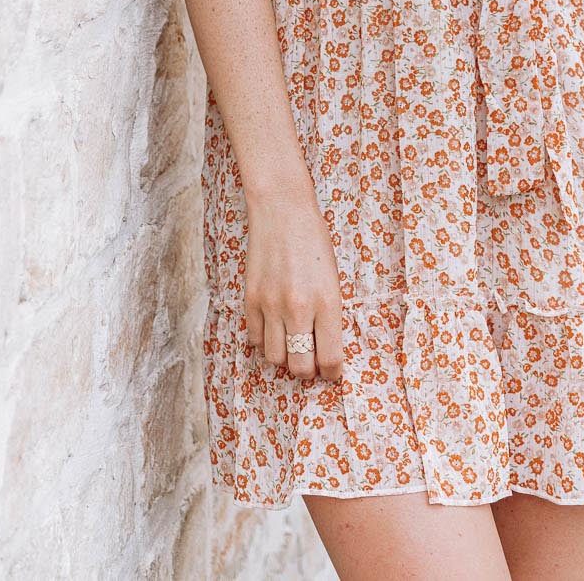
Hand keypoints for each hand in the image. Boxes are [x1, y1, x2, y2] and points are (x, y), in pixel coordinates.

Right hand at [244, 193, 344, 381]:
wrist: (282, 210)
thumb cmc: (314, 241)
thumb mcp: (333, 277)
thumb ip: (329, 313)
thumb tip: (325, 347)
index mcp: (327, 302)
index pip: (330, 358)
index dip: (332, 373)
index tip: (332, 372)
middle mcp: (298, 308)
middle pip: (300, 367)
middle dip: (308, 371)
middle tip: (311, 362)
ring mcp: (271, 305)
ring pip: (275, 358)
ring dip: (285, 357)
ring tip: (292, 345)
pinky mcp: (250, 299)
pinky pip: (254, 339)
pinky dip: (264, 341)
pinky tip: (273, 328)